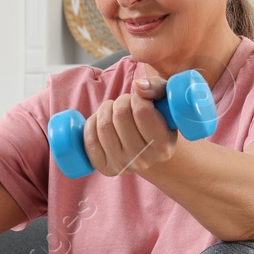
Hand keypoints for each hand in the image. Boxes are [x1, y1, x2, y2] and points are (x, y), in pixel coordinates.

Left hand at [82, 62, 179, 176]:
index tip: (139, 99)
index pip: (141, 111)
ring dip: (105, 110)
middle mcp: (143, 160)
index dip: (137, 98)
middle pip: (120, 116)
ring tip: (114, 110)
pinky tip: (101, 122)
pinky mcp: (104, 167)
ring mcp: (122, 166)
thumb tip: (137, 85)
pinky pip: (89, 140)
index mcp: (163, 147)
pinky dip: (91, 124)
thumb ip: (155, 88)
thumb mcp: (164, 101)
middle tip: (125, 104)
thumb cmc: (157, 119)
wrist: (147, 149)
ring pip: (103, 126)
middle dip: (120, 102)